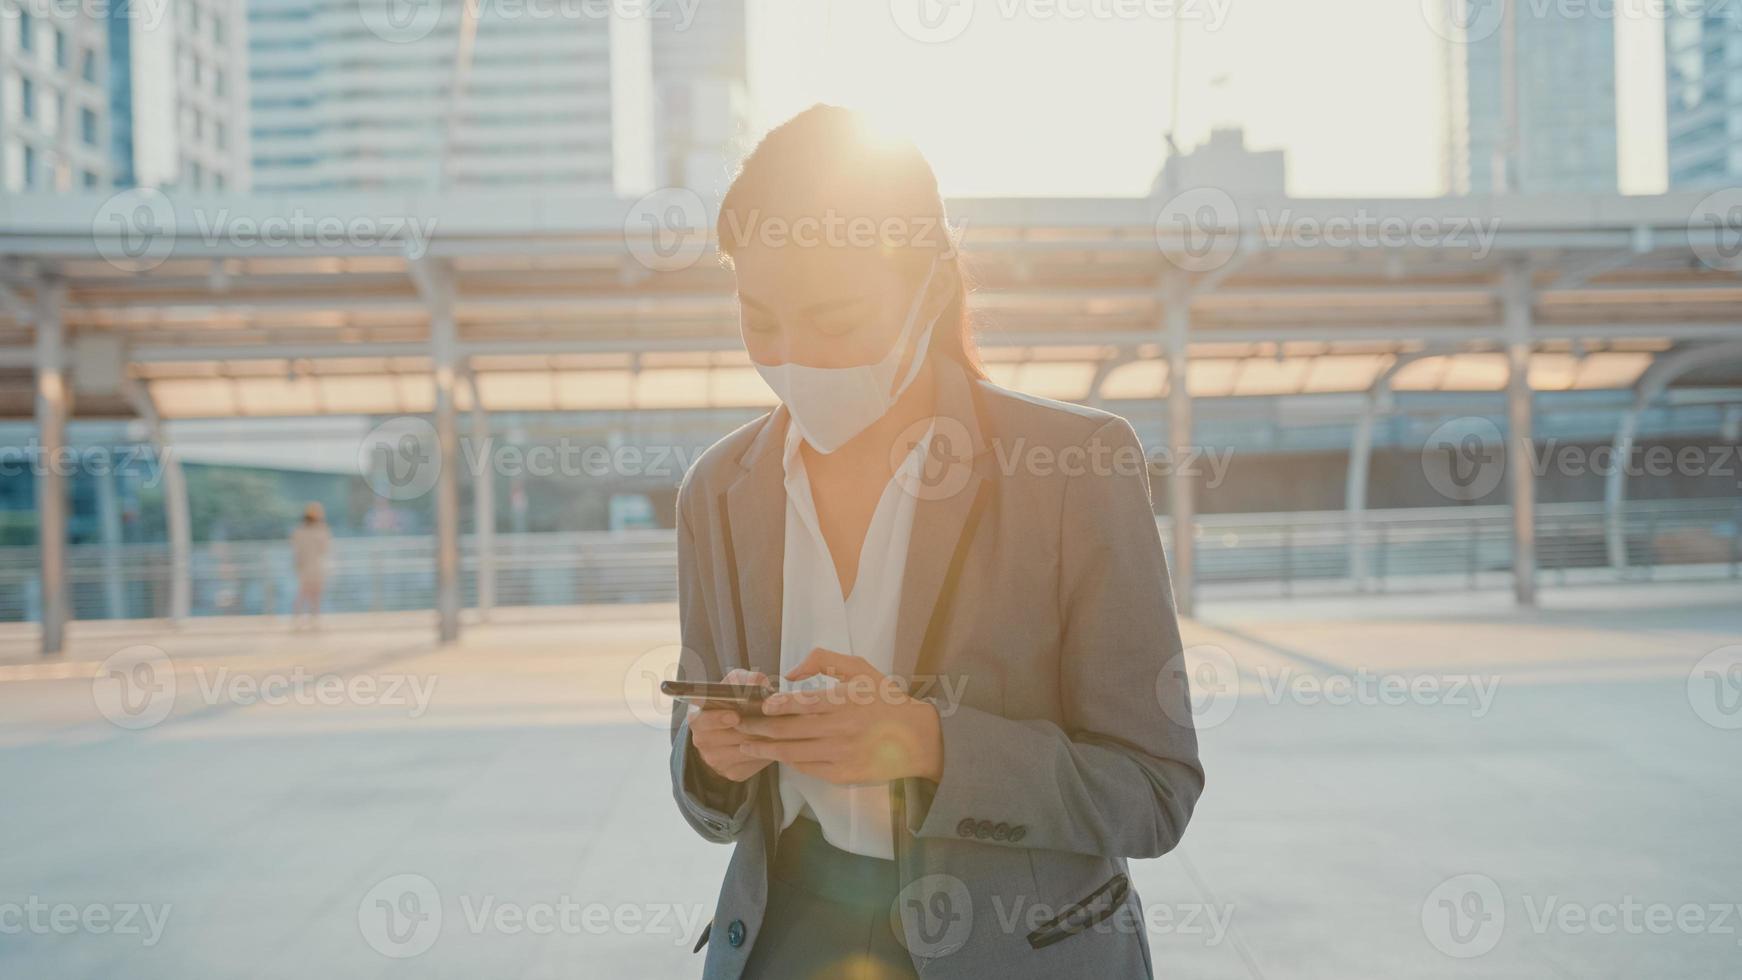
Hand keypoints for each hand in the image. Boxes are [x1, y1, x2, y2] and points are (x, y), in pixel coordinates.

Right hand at [687, 669, 774, 783]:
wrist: (733, 728)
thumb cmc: (733, 701)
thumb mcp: (735, 684)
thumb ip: (744, 679)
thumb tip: (759, 682)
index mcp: (697, 718)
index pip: (700, 720)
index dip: (717, 719)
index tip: (734, 716)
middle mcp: (702, 741)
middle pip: (728, 737)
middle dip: (751, 728)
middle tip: (770, 719)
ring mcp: (715, 760)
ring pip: (743, 751)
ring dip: (761, 740)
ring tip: (777, 728)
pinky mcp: (732, 773)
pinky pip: (753, 764)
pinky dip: (766, 753)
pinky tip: (773, 741)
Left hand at [734, 649, 942, 785]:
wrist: (915, 739)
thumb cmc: (885, 700)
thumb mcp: (861, 669)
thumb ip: (825, 661)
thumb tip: (792, 672)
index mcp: (844, 701)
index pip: (803, 703)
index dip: (778, 705)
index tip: (761, 705)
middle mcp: (840, 729)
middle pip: (790, 730)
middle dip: (760, 729)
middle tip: (740, 726)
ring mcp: (840, 754)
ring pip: (793, 753)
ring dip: (766, 750)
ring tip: (746, 746)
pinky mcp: (841, 774)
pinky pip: (807, 768)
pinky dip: (789, 761)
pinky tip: (777, 755)